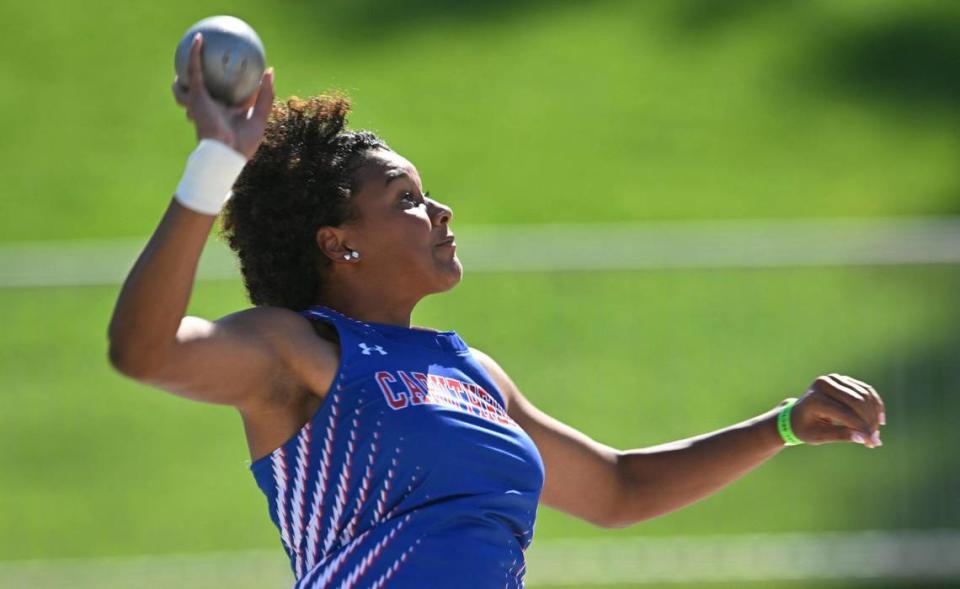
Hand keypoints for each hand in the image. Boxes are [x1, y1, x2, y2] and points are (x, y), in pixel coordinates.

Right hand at [171, 33, 274, 159]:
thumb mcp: (260, 117)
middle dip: (199, 88)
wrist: (226, 152)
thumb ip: (265, 95)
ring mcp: (202, 103)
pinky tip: (199, 40)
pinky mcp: (196, 95)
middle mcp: (212, 109)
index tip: (241, 75)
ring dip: (183, 80)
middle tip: (207, 70)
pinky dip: (194, 55)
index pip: (228, 100)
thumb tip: (270, 71)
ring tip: (185, 63)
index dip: (232, 89)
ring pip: (186, 89)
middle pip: (203, 96)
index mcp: (226, 116)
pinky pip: (194, 71)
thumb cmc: (243, 142)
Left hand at [788, 374, 885, 447]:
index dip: (861, 428)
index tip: (871, 442)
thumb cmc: (805, 428)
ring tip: (877, 432)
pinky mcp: (842, 379)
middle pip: (857, 402)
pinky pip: (865, 390)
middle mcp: (824, 384)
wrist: (797, 414)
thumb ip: (840, 436)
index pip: (845, 413)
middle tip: (875, 439)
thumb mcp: (818, 436)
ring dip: (874, 415)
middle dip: (869, 421)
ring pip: (864, 395)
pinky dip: (875, 404)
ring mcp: (833, 379)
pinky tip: (880, 419)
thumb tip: (864, 438)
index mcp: (815, 399)